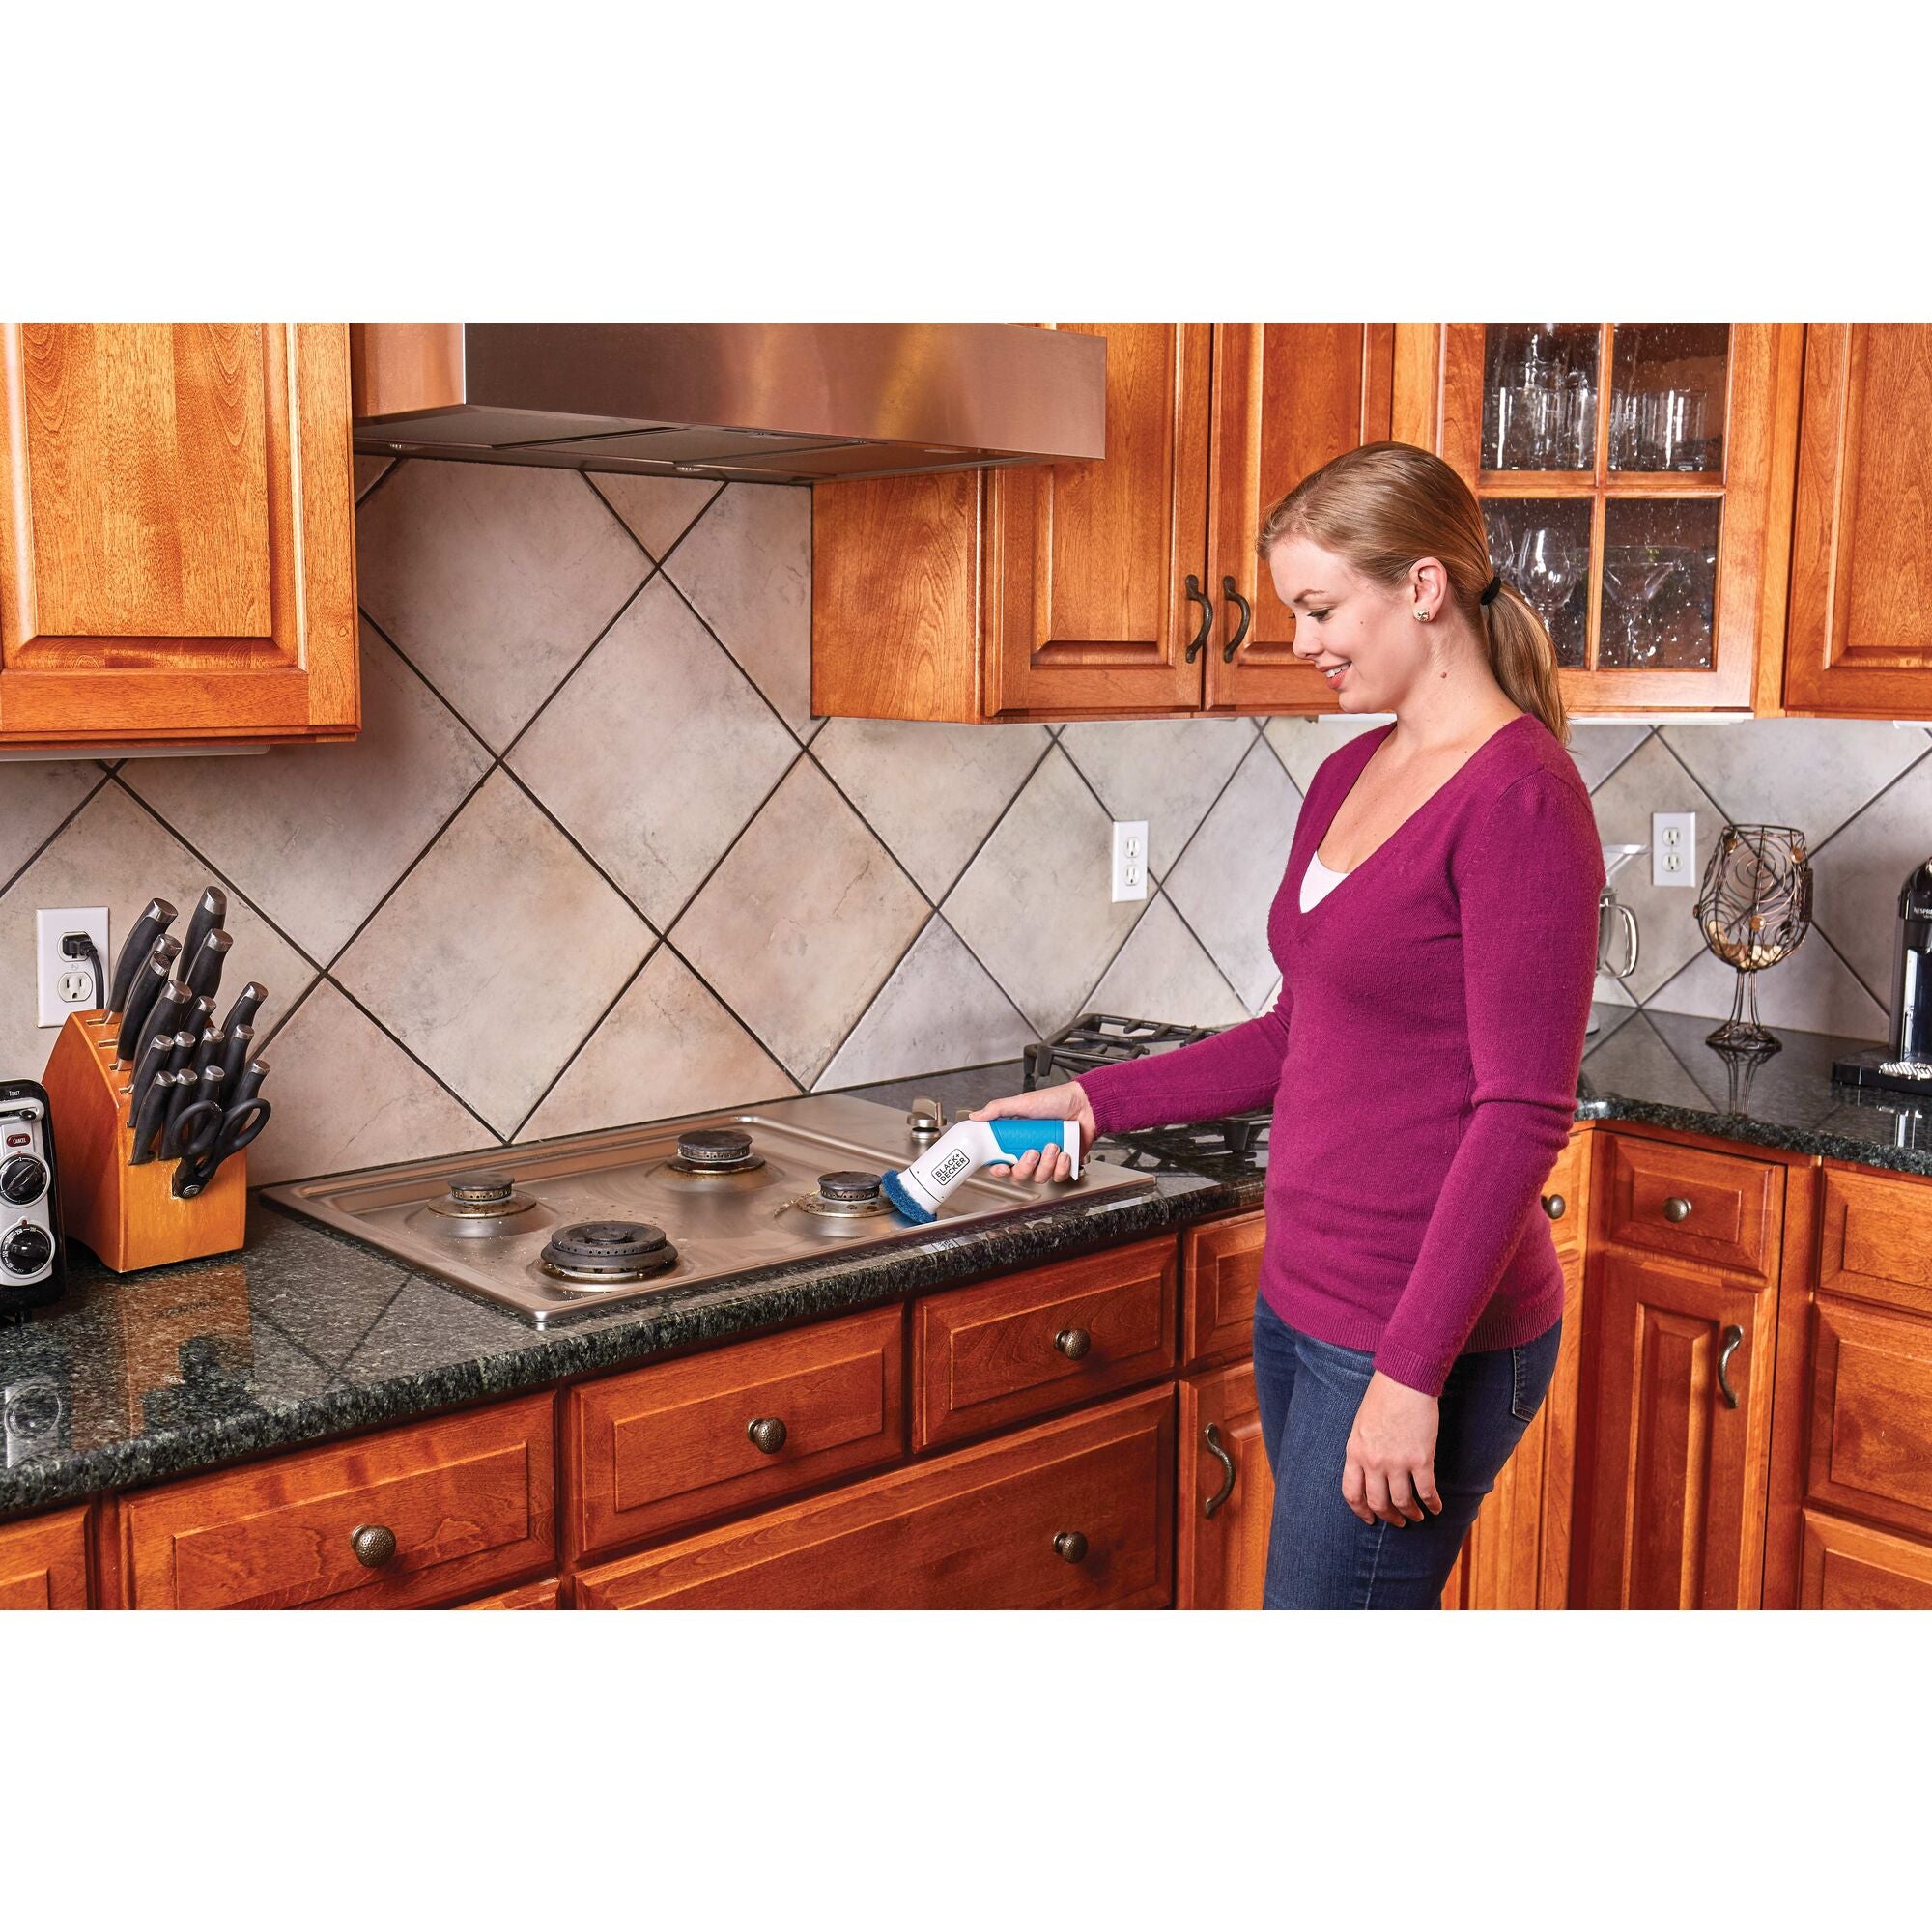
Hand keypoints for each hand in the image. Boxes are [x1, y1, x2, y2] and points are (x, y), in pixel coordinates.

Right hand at [968, 1081, 1095, 1184]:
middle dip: (1026, 1166)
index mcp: (1017, 1140)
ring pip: (1039, 1177)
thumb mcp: (1023, 1102)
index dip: (999, 1170)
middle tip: (1032, 1152)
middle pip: (1019, 1175)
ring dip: (1046, 1164)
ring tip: (1053, 1146)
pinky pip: (1058, 1177)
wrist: (1085, 1104)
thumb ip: (998, 1109)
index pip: (1001, 1162)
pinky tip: (1065, 1153)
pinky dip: (1061, 1166)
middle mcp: (1031, 1152)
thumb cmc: (1057, 1101)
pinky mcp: (1065, 1164)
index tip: (1002, 1167)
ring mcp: (1048, 1160)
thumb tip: (977, 1115)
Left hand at [1342, 1372, 1442, 1527]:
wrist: (1405, 1381)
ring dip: (1411, 1513)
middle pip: (1377, 1502)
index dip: (1360, 1510)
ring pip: (1402, 1502)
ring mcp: (1397, 1462)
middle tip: (1397, 1522)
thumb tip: (1368, 1471)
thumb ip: (1362, 1450)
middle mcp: (1373, 1462)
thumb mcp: (1361, 1425)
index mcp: (1355, 1452)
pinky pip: (1426, 1491)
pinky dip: (1432, 1504)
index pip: (1352, 1492)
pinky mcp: (1421, 1459)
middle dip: (1388, 1516)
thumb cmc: (1382, 1397)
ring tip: (1417, 1516)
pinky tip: (1436, 1508)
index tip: (1368, 1519)